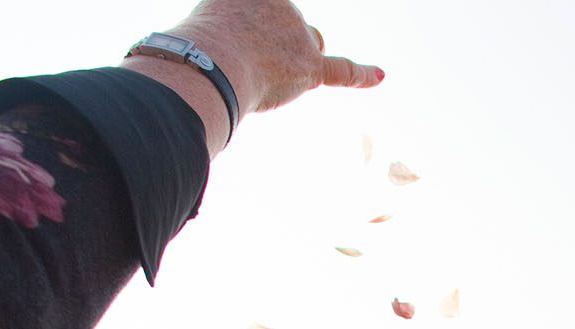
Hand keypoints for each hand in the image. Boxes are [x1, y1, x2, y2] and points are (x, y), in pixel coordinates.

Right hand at [169, 0, 381, 116]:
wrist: (206, 63)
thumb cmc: (194, 51)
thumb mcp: (203, 25)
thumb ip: (223, 33)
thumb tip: (223, 58)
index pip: (265, 14)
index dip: (255, 30)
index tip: (252, 38)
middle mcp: (282, 5)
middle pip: (288, 29)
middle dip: (272, 47)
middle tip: (238, 64)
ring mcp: (298, 33)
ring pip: (309, 46)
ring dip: (292, 61)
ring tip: (261, 75)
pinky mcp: (309, 66)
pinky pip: (342, 70)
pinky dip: (362, 75)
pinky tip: (380, 75)